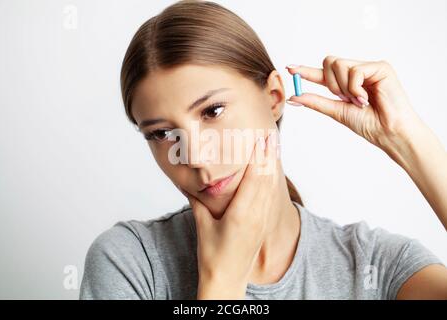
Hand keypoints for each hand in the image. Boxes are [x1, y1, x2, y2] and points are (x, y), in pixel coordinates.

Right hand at [185, 132, 279, 298]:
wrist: (227, 280)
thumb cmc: (213, 257)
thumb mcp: (202, 225)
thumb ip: (198, 202)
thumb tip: (191, 183)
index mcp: (241, 215)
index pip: (254, 180)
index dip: (259, 158)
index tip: (261, 139)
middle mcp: (256, 216)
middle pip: (266, 180)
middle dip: (269, 156)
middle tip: (271, 134)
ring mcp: (262, 221)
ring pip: (271, 188)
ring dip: (273, 166)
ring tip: (273, 147)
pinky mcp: (264, 225)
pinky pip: (271, 199)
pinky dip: (272, 181)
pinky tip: (272, 172)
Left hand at [286, 56, 424, 153]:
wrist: (388, 132)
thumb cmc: (368, 124)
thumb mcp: (336, 111)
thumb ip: (315, 102)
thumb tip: (292, 97)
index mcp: (346, 84)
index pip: (322, 73)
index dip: (306, 70)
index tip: (289, 68)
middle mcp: (357, 73)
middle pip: (329, 62)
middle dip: (329, 82)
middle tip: (343, 98)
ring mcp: (369, 68)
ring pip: (339, 64)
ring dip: (343, 87)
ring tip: (358, 101)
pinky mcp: (380, 67)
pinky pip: (355, 70)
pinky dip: (356, 87)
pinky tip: (366, 98)